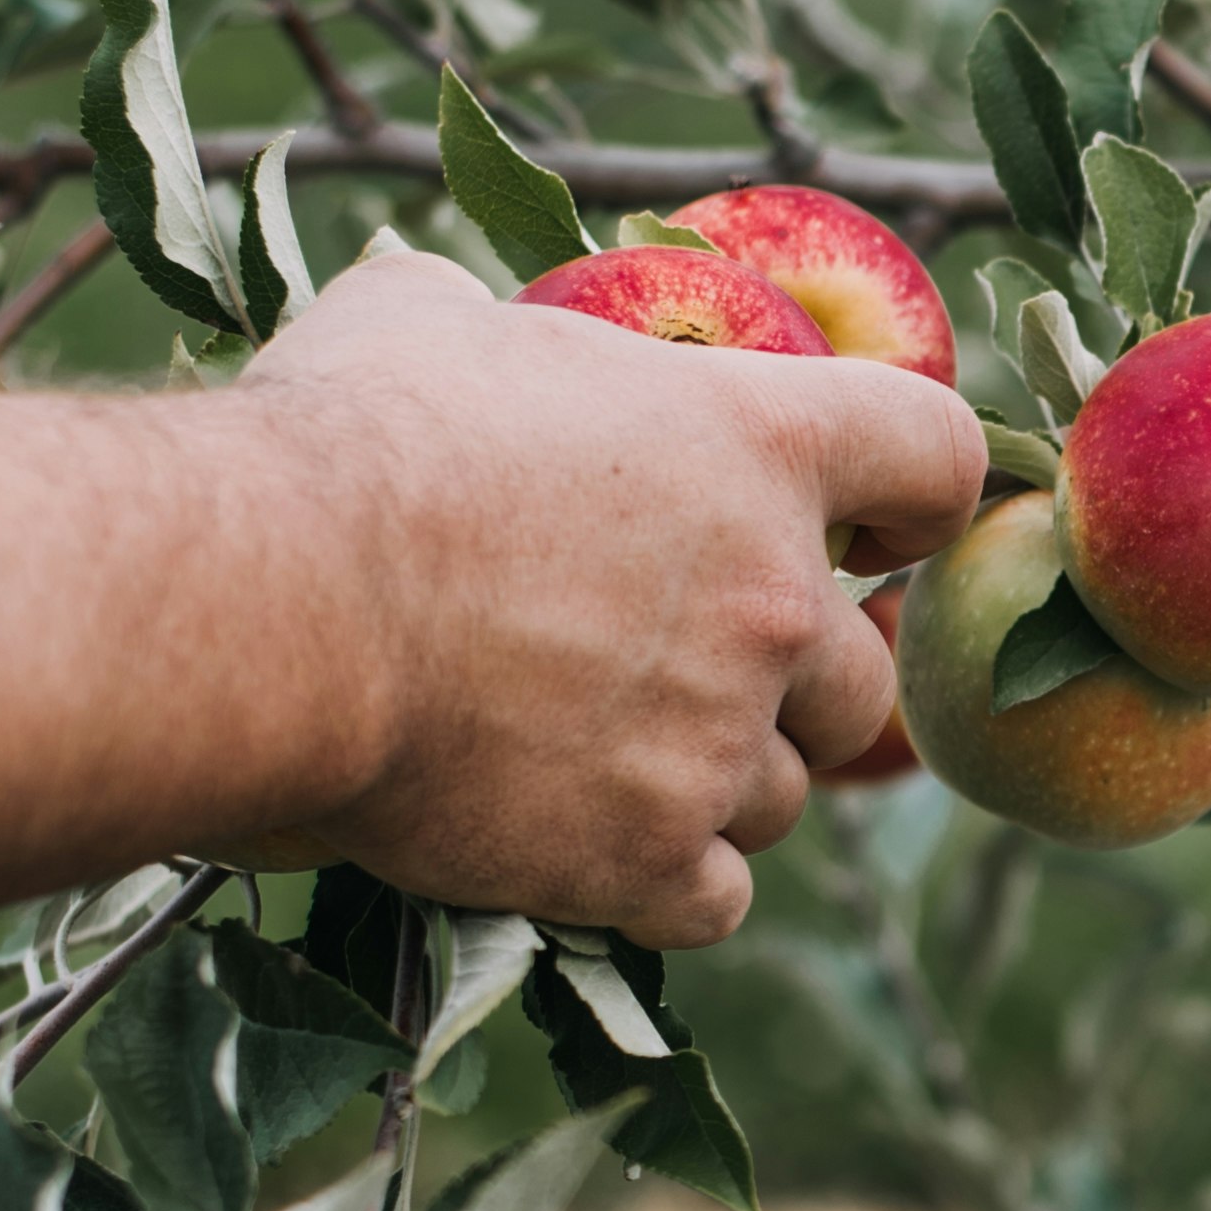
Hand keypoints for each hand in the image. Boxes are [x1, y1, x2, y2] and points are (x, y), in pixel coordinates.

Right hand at [237, 249, 989, 945]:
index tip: (879, 530)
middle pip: (861, 676)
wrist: (277, 606)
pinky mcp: (646, 857)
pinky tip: (590, 852)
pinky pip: (713, 900)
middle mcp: (773, 602)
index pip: (933, 456)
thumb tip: (455, 310)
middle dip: (793, 685)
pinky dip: (664, 885)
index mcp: (757, 444)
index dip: (918, 499)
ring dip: (714, 788)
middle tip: (691, 675)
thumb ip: (486, 317)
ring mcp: (718, 742)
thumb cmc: (348, 441)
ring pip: (782, 797)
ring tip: (598, 760)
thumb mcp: (420, 318)